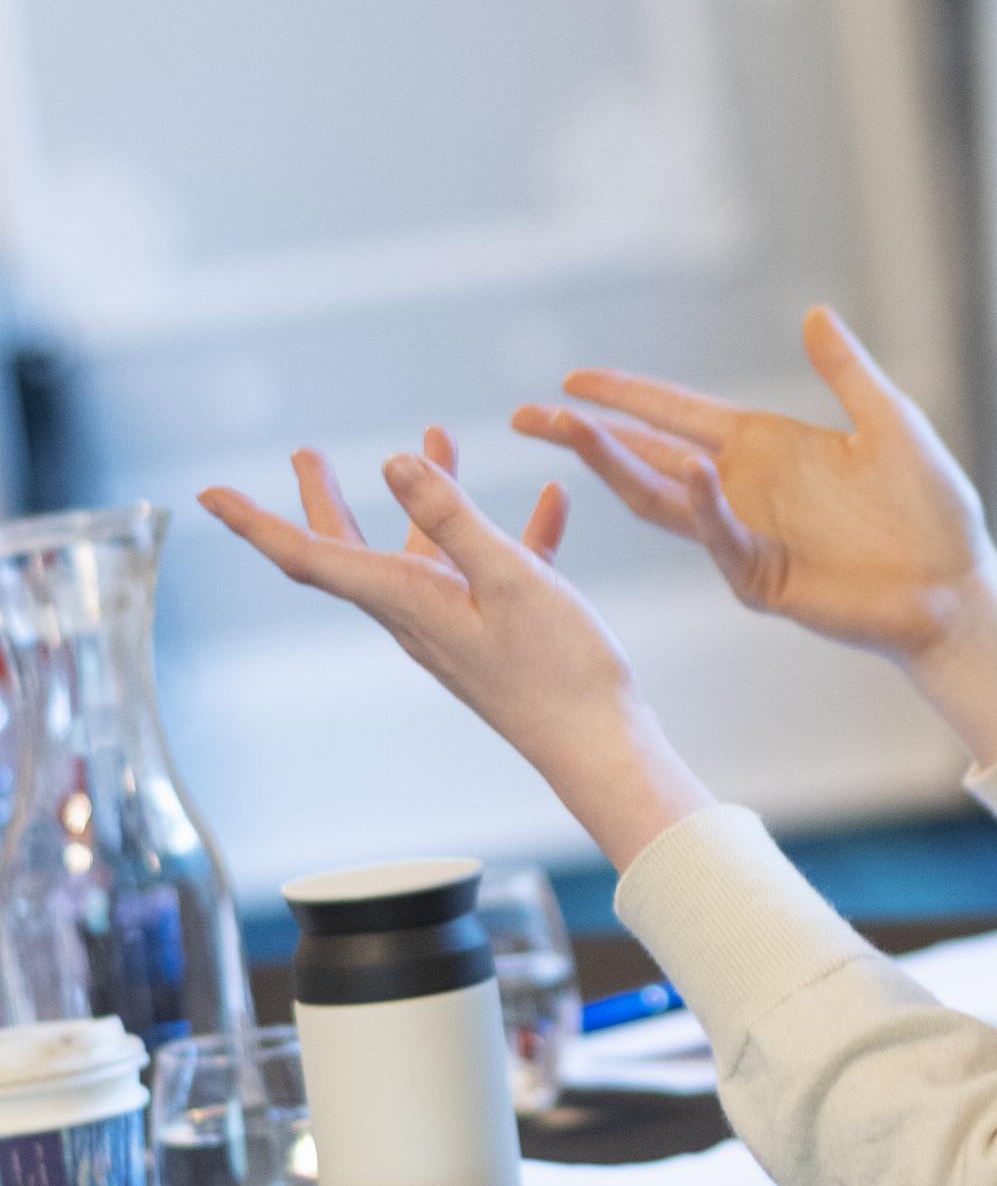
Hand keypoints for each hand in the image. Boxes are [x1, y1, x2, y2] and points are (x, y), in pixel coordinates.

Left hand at [196, 427, 712, 856]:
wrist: (599, 746)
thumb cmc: (558, 670)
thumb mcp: (508, 577)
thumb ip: (452, 517)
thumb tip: (392, 461)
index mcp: (408, 601)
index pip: (311, 557)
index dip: (256, 522)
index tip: (208, 493)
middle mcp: (418, 615)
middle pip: (352, 552)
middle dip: (326, 499)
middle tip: (305, 453)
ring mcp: (457, 625)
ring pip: (426, 550)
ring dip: (429, 496)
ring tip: (438, 440)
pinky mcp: (497, 633)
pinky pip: (494, 569)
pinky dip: (514, 530)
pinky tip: (551, 503)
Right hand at [511, 306, 993, 662]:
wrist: (957, 583)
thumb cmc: (931, 508)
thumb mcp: (890, 424)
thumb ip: (846, 373)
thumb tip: (814, 313)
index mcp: (765, 447)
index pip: (678, 415)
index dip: (627, 397)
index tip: (572, 379)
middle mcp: (743, 488)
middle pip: (647, 457)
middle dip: (587, 435)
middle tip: (526, 415)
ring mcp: (746, 537)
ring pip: (662, 499)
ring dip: (615, 469)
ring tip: (570, 434)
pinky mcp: (762, 579)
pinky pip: (722, 539)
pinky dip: (706, 507)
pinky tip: (693, 471)